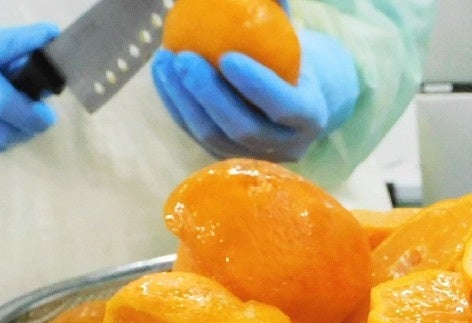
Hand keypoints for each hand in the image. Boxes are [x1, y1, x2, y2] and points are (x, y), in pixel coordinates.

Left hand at [151, 28, 359, 161]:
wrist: (291, 92)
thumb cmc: (290, 52)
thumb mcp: (290, 33)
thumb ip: (278, 10)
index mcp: (310, 117)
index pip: (282, 106)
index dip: (255, 85)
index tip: (226, 55)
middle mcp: (284, 147)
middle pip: (243, 128)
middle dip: (210, 95)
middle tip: (185, 58)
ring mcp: (253, 158)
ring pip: (213, 137)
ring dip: (184, 100)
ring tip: (165, 60)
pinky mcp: (226, 158)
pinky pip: (196, 135)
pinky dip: (176, 105)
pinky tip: (162, 74)